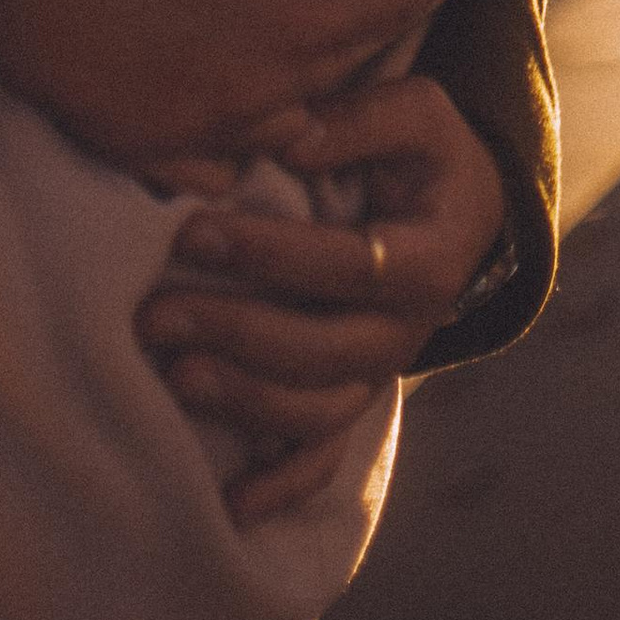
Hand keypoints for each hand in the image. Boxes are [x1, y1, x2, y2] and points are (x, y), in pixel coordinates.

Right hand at [0, 0, 515, 169]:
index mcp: (318, 14)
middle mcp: (275, 89)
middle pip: (354, 63)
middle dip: (360, 20)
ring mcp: (205, 129)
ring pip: (292, 124)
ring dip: (301, 86)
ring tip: (281, 31)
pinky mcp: (142, 147)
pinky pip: (215, 166)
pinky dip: (229, 134)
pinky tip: (217, 81)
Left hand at [137, 72, 508, 524]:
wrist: (464, 215)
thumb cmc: (427, 155)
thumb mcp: (419, 113)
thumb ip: (363, 121)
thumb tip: (289, 139)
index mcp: (430, 259)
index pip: (348, 265)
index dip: (270, 255)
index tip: (192, 232)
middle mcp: (410, 330)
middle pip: (323, 350)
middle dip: (235, 334)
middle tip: (155, 315)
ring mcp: (381, 372)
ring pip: (317, 410)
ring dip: (243, 400)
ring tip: (173, 377)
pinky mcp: (356, 397)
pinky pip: (324, 456)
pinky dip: (281, 486)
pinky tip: (231, 506)